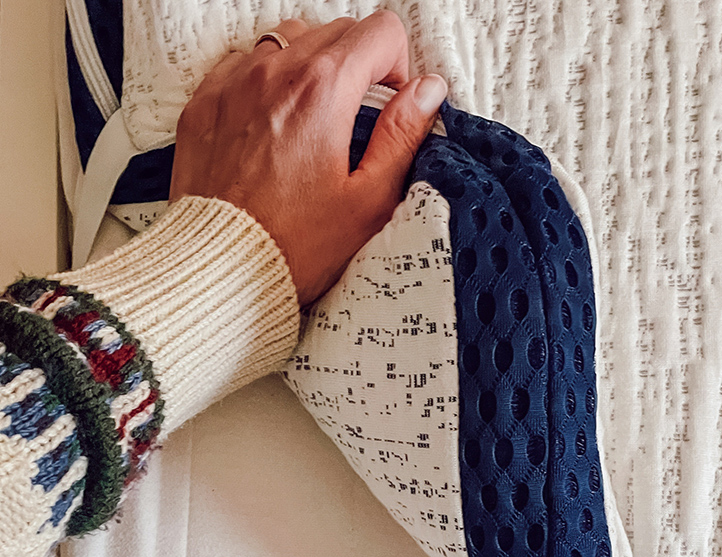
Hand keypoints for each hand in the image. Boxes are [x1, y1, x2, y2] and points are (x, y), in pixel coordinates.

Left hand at [169, 12, 447, 308]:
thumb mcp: (367, 201)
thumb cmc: (293, 247)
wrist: (219, 271)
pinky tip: (270, 125)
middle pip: (335, 31)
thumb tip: (428, 90)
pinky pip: (242, 64)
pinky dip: (263, 81)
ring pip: (287, 40)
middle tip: (354, 121)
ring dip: (309, 66)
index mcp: (323, 90)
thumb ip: (402, 136)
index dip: (396, 67)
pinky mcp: (204, 103)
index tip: (387, 106)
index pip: (380, 32)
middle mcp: (275, 71)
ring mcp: (234, 83)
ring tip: (312, 120)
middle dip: (357, 66)